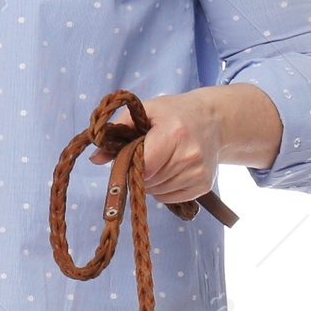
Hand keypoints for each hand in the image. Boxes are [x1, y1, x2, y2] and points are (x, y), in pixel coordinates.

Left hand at [91, 92, 221, 206]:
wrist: (214, 121)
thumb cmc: (176, 114)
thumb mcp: (147, 111)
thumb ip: (119, 130)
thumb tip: (96, 158)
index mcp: (174, 134)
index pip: (143, 165)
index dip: (131, 165)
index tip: (131, 156)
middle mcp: (189, 156)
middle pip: (149, 181)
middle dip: (140, 173)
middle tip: (146, 156)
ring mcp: (198, 173)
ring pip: (158, 192)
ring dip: (151, 182)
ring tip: (159, 161)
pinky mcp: (203, 186)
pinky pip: (171, 198)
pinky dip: (163, 189)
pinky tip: (169, 171)